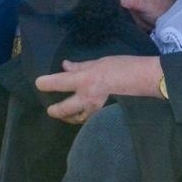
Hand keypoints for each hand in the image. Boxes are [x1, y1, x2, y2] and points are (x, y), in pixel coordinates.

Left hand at [36, 55, 162, 123]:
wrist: (142, 80)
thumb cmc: (121, 66)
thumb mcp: (98, 62)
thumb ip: (80, 67)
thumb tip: (65, 66)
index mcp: (84, 80)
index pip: (59, 82)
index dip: (46, 83)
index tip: (39, 83)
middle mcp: (87, 97)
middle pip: (64, 109)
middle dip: (55, 110)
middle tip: (50, 110)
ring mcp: (95, 108)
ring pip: (77, 118)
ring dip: (68, 117)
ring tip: (65, 115)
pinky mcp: (103, 113)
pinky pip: (88, 119)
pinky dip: (82, 118)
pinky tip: (81, 115)